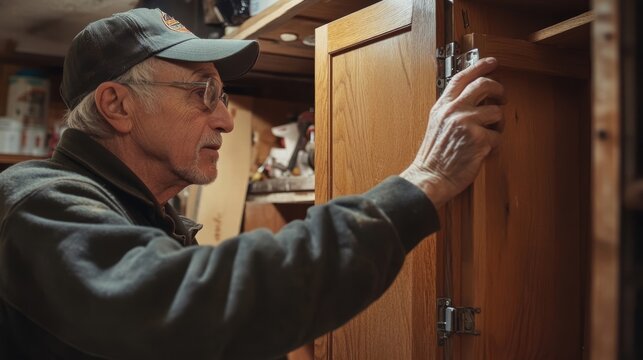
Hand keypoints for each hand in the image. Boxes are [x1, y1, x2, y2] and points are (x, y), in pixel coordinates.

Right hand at [400, 57, 504, 207]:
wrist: (430, 177)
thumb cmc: (434, 156)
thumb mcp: (436, 125)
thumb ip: (451, 110)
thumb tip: (474, 99)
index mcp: (442, 106)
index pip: (462, 77)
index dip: (479, 66)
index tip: (491, 62)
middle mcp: (454, 111)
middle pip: (484, 85)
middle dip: (499, 89)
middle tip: (503, 97)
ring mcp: (467, 123)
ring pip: (496, 112)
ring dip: (498, 124)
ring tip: (489, 133)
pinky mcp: (479, 139)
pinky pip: (498, 136)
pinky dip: (494, 145)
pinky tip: (483, 150)